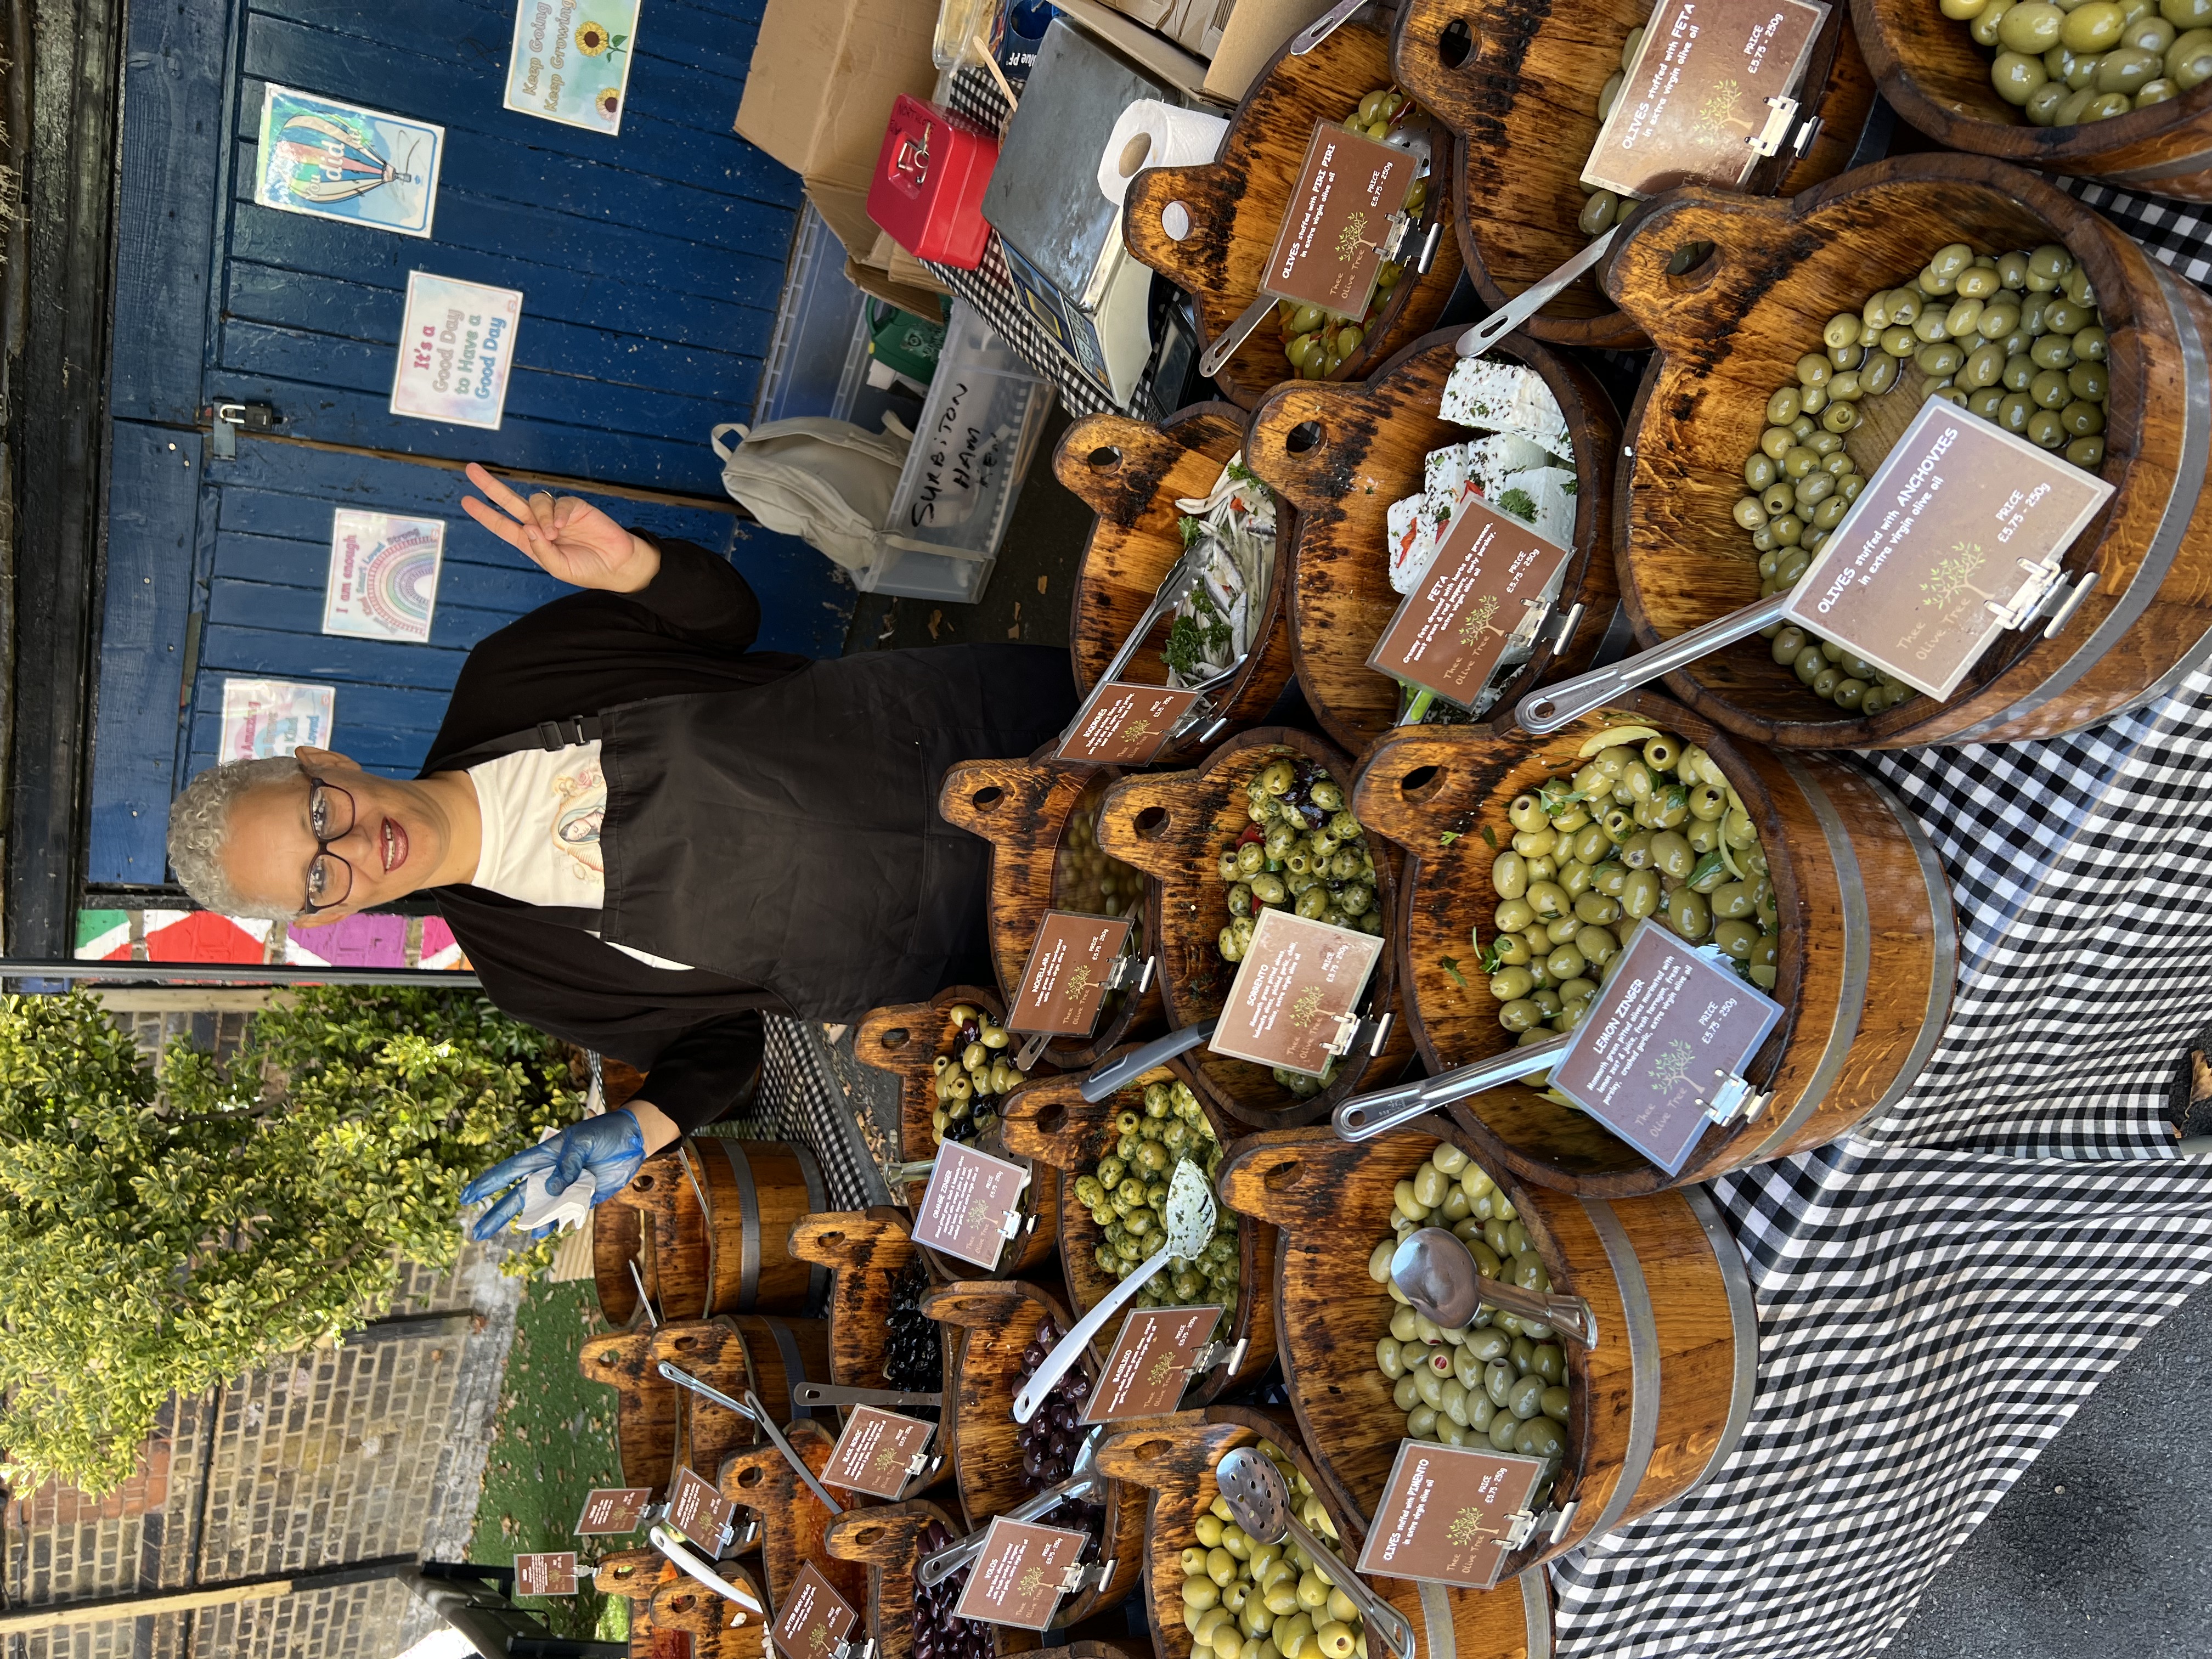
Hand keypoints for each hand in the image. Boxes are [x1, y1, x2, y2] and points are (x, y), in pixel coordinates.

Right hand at [461, 1108, 646, 1240]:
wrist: (634, 1140)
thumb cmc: (606, 1133)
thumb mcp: (584, 1142)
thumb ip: (567, 1165)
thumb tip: (550, 1190)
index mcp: (546, 1156)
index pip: (511, 1170)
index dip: (488, 1182)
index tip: (466, 1196)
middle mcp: (551, 1174)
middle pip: (519, 1196)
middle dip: (498, 1213)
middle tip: (478, 1232)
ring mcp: (567, 1187)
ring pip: (540, 1209)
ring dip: (527, 1222)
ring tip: (511, 1233)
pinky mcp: (584, 1198)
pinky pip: (565, 1214)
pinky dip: (555, 1224)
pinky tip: (544, 1233)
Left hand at [462, 463, 661, 592]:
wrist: (617, 564)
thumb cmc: (586, 569)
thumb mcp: (559, 568)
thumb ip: (542, 551)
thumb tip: (528, 527)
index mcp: (531, 542)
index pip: (503, 525)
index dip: (485, 513)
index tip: (466, 500)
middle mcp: (540, 525)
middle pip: (511, 501)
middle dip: (491, 486)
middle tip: (471, 470)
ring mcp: (557, 514)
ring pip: (536, 501)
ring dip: (540, 516)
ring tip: (554, 534)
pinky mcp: (575, 506)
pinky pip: (561, 503)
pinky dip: (559, 514)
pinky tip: (563, 527)